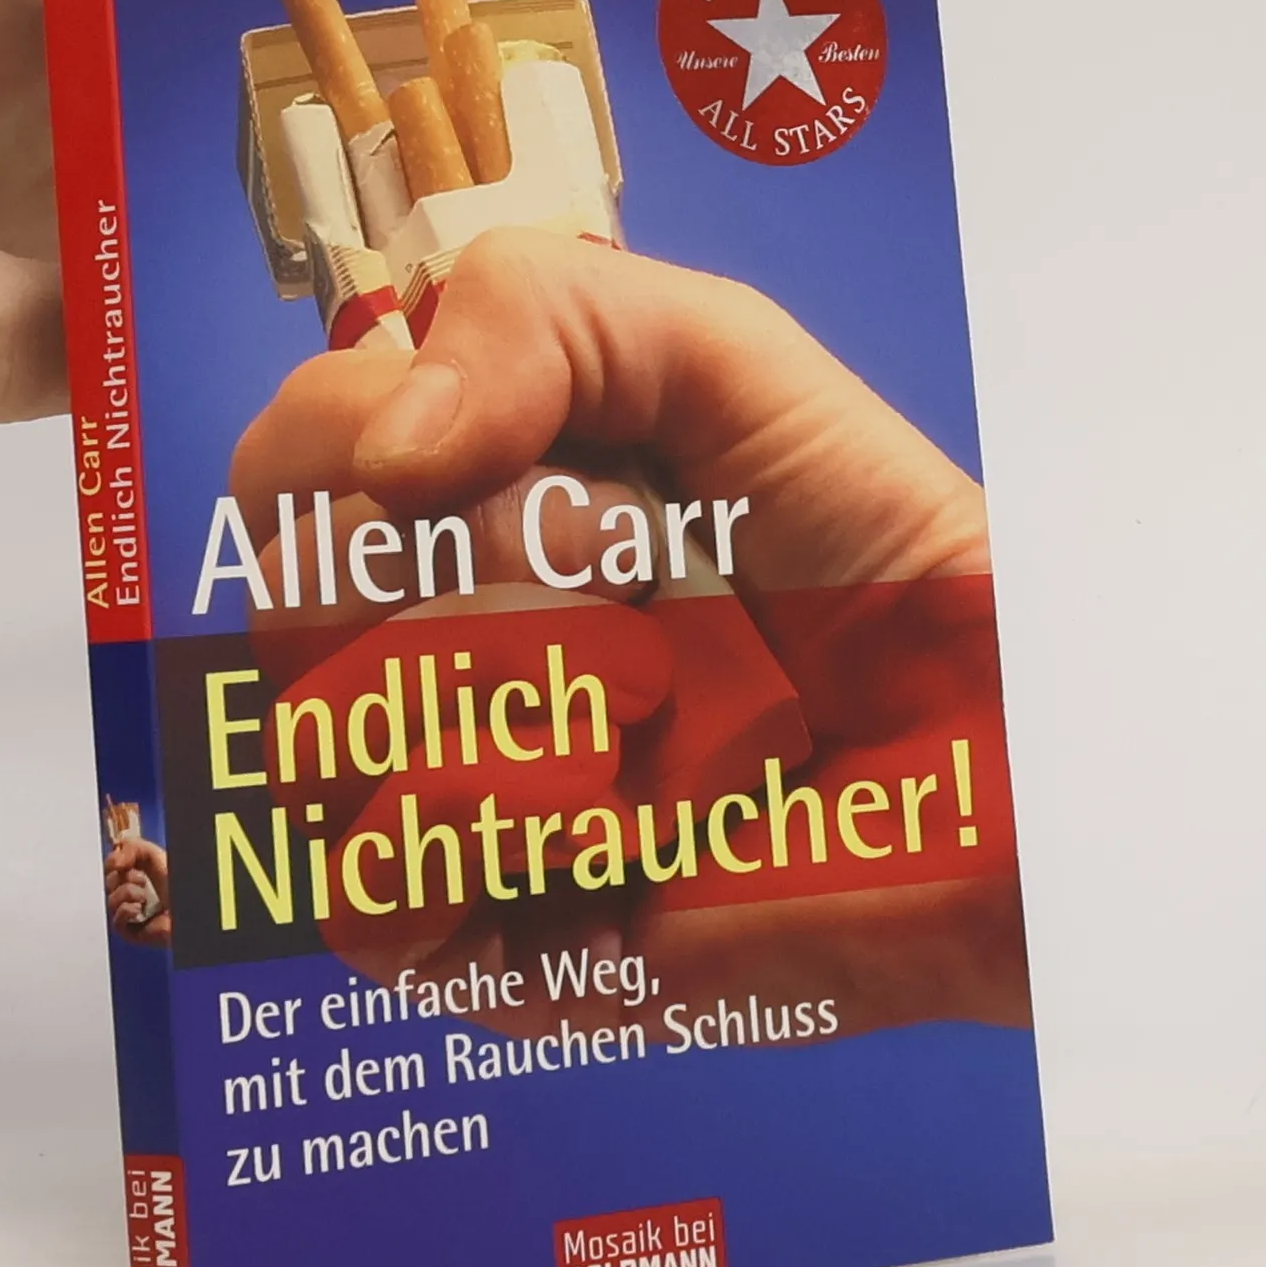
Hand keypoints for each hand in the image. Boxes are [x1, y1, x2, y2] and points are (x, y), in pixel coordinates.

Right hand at [105, 836, 170, 946]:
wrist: (187, 909)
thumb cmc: (179, 886)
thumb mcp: (155, 856)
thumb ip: (133, 848)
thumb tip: (114, 856)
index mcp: (139, 873)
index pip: (113, 864)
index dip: (113, 861)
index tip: (121, 860)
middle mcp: (134, 892)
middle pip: (109, 880)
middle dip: (124, 877)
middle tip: (142, 880)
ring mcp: (130, 911)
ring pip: (111, 899)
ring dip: (128, 893)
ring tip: (144, 897)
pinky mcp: (130, 930)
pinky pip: (116, 919)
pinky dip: (126, 910)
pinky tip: (139, 909)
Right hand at [232, 230, 1029, 1038]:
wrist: (987, 737)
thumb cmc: (865, 549)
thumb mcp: (715, 359)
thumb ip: (533, 317)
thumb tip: (380, 458)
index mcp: (448, 523)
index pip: (278, 473)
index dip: (353, 438)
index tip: (535, 456)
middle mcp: (420, 662)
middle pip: (285, 602)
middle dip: (478, 558)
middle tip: (634, 568)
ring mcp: (443, 812)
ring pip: (312, 741)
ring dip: (500, 682)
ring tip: (650, 692)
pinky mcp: (491, 950)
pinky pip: (371, 893)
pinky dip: (487, 819)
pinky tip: (606, 809)